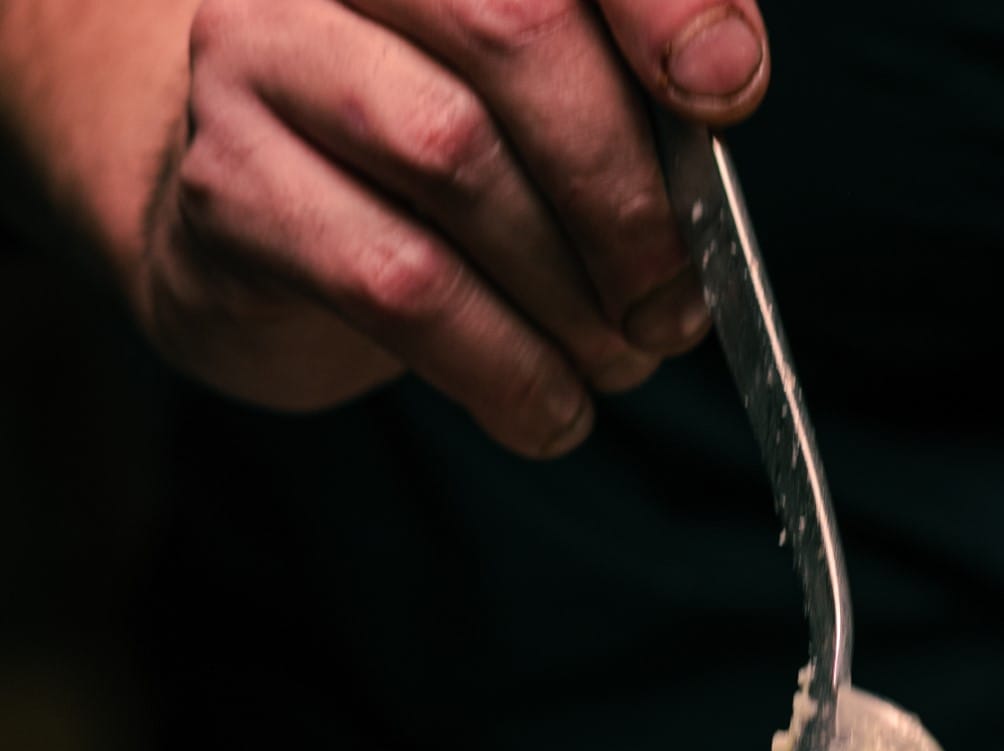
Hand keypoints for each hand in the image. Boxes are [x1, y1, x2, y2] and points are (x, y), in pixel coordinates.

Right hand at [135, 0, 768, 455]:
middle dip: (627, 190)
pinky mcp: (231, 184)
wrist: (243, 222)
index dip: (661, 3)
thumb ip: (622, 86)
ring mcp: (261, 54)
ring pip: (456, 157)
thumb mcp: (532, 104)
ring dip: (571, 296)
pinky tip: (548, 410)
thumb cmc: (416, 158)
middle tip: (673, 303)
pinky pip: (399, 283)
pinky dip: (505, 369)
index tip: (726, 94)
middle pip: (516, 27)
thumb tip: (719, 96)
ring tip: (617, 362)